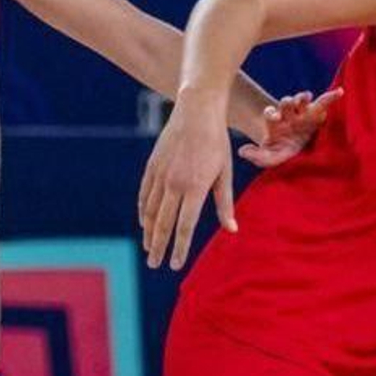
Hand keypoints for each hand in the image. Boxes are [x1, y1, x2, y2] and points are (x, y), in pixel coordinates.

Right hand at [139, 95, 234, 270]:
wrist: (196, 110)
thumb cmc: (217, 142)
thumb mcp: (225, 173)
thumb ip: (224, 203)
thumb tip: (232, 230)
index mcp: (194, 187)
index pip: (184, 226)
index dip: (179, 248)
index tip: (175, 265)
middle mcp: (174, 183)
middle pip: (163, 224)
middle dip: (159, 247)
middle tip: (154, 265)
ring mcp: (160, 174)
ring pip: (150, 211)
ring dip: (149, 232)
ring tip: (149, 248)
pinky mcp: (152, 166)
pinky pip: (144, 194)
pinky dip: (143, 211)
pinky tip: (144, 223)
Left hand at [238, 89, 342, 167]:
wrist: (294, 149)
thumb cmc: (280, 151)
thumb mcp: (268, 157)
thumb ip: (256, 157)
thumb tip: (242, 151)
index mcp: (275, 123)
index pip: (270, 114)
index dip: (271, 114)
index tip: (274, 117)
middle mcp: (287, 114)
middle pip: (285, 103)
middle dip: (286, 102)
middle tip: (289, 105)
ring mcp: (302, 112)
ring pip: (301, 99)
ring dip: (302, 98)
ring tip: (305, 98)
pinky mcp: (316, 114)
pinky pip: (323, 102)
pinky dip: (331, 97)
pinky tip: (340, 92)